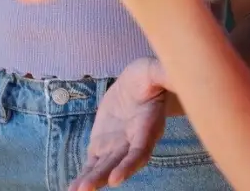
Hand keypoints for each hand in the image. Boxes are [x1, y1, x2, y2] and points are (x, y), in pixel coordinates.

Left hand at [71, 57, 167, 190]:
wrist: (138, 86)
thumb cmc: (150, 76)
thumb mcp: (154, 70)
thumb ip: (163, 74)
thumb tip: (177, 75)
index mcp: (148, 127)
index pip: (140, 150)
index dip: (130, 164)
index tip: (116, 178)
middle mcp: (133, 142)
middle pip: (119, 163)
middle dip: (104, 176)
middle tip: (86, 189)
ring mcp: (117, 146)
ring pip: (104, 166)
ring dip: (91, 179)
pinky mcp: (103, 145)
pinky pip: (93, 162)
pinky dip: (84, 174)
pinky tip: (73, 188)